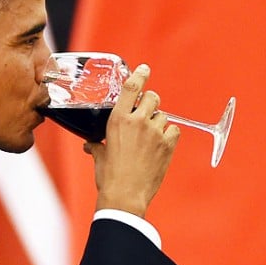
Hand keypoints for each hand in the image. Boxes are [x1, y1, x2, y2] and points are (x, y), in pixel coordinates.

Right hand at [84, 64, 179, 216]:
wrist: (125, 195)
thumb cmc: (109, 176)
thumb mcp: (99, 156)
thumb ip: (97, 145)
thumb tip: (91, 145)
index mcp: (118, 119)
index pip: (132, 87)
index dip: (140, 75)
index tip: (145, 69)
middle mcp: (138, 121)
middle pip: (153, 98)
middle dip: (151, 103)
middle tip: (146, 114)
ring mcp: (155, 132)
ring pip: (163, 116)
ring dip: (158, 123)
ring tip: (150, 138)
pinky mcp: (168, 145)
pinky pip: (174, 130)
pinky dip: (169, 135)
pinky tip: (161, 145)